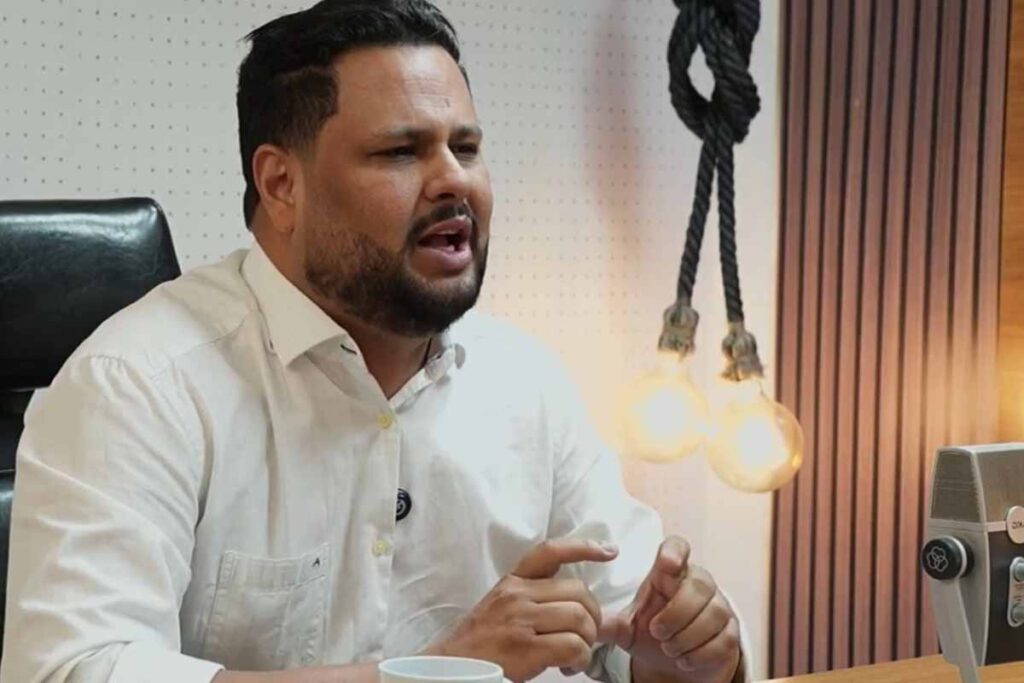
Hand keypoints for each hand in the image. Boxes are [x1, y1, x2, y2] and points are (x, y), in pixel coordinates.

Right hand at [425, 539, 618, 682]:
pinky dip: (580, 659)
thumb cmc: (481, 641)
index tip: (609, 550)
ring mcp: (521, 621)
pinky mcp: (526, 648)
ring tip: (576, 653)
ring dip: (588, 640)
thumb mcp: (500, 604)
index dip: (583, 547)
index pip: (550, 551)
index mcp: (512, 581)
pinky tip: (569, 667)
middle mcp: (517, 595)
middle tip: (587, 634)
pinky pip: (573, 647)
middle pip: (578, 591)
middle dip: (593, 615)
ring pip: (580, 618)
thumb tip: (575, 599)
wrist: (453, 667)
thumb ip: (531, 594)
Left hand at [600, 537, 740, 682]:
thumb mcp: (627, 628)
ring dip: (687, 637)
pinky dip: (700, 653)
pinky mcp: (731, 632)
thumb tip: (582, 623)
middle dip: (677, 613)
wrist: (678, 663)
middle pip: (700, 583)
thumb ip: (607, 623)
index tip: (667, 565)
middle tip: (657, 633)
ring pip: (714, 613)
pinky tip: (684, 659)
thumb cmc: (653, 634)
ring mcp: (718, 606)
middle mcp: (697, 583)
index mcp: (669, 575)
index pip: (677, 547)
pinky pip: (724, 638)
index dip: (675, 551)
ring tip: (670, 649)